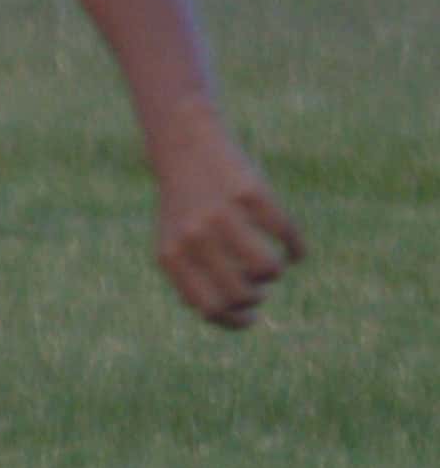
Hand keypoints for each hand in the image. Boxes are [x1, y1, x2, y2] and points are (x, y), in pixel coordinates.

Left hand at [151, 136, 302, 328]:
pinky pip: (287, 236)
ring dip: (274, 273)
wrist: (186, 148)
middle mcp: (194, 237)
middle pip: (241, 294)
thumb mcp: (175, 241)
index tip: (252, 317)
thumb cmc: (184, 205)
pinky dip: (297, 250)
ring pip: (267, 269)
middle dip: (257, 297)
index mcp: (171, 255)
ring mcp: (223, 215)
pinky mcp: (252, 194)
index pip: (208, 307)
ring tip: (270, 266)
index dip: (235, 320)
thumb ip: (190, 278)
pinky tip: (294, 250)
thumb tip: (221, 315)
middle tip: (259, 287)